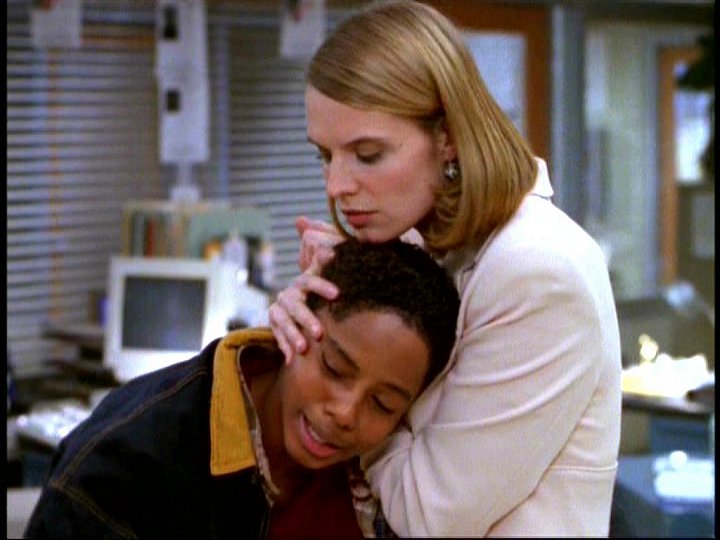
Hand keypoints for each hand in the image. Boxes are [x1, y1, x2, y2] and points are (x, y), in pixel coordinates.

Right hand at [269, 217, 341, 363]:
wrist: (294, 302)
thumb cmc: (314, 289)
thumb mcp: (318, 276)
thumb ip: (323, 264)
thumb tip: (332, 251)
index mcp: (301, 282)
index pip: (309, 281)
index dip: (322, 286)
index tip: (338, 294)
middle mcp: (288, 295)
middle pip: (295, 306)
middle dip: (307, 319)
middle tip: (320, 333)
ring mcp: (279, 310)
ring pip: (283, 322)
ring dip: (293, 335)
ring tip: (304, 349)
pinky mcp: (273, 324)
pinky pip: (276, 336)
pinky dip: (283, 347)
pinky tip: (291, 359)